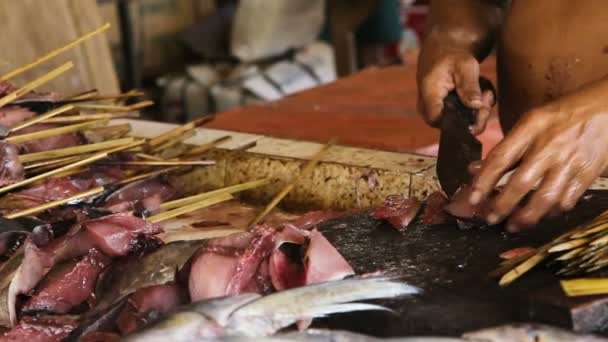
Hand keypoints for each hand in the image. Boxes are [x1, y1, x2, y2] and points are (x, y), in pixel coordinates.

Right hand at [417, 51, 494, 134]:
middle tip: (488, 95)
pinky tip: (480, 92)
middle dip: (476, 116)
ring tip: (485, 90)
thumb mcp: (465, 66)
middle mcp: (427, 108)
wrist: (445, 50)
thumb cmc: (453, 56)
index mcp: (428, 96)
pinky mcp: (443, 111)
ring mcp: (434, 111)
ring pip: (458, 123)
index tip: (480, 107)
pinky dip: (475, 108)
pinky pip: (461, 118)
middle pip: (451, 126)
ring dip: (478, 110)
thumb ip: (470, 86)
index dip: (462, 122)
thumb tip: (476, 106)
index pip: (440, 122)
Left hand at [467, 80, 607, 231]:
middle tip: (490, 219)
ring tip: (513, 226)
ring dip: (526, 217)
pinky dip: (552, 212)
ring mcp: (570, 161)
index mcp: (531, 127)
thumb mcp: (531, 121)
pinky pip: (566, 200)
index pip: (500, 158)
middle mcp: (549, 145)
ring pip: (545, 198)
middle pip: (520, 183)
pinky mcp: (587, 173)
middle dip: (502, 205)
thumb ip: (505, 148)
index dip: (483, 182)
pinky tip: (542, 215)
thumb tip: (474, 170)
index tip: (472, 199)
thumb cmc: (564, 114)